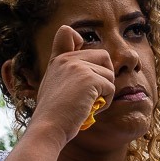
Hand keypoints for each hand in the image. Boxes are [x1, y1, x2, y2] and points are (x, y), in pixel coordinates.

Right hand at [28, 25, 115, 144]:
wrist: (49, 127)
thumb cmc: (53, 115)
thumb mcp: (53, 86)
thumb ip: (66, 73)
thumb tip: (86, 73)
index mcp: (58, 60)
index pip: (67, 32)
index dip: (79, 41)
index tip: (81, 63)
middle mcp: (67, 59)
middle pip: (103, 56)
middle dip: (104, 77)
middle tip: (91, 95)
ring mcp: (78, 67)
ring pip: (109, 74)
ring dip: (105, 93)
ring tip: (88, 105)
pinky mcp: (90, 78)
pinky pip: (110, 88)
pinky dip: (105, 102)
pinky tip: (90, 109)